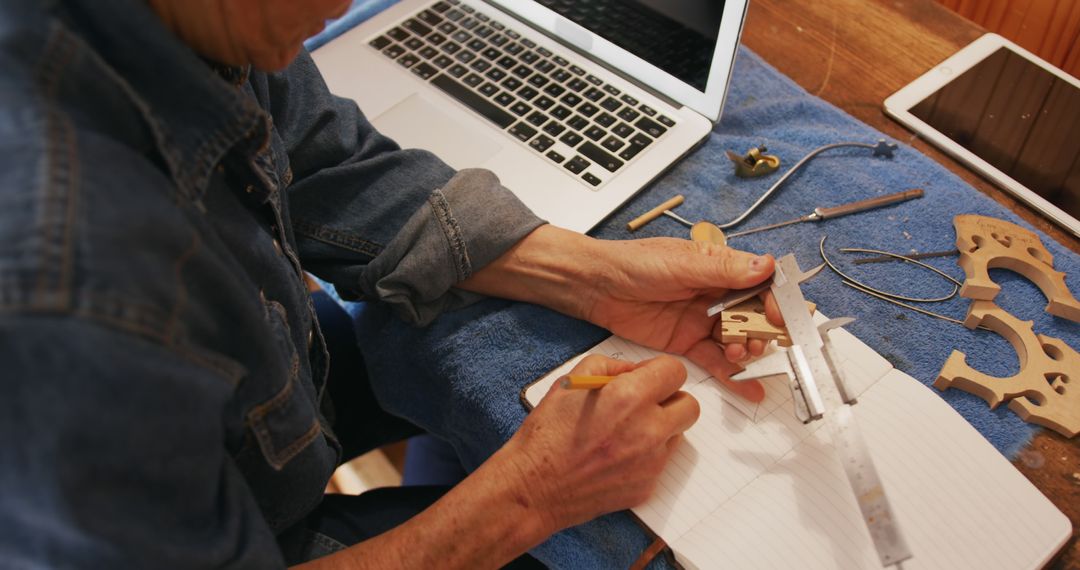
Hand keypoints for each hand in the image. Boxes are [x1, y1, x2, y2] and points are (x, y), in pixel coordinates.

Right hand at [499, 354, 698, 533]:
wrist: (535, 487)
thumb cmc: (548, 433)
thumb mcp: (572, 381)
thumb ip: (611, 366)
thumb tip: (636, 370)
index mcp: (630, 397)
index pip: (676, 372)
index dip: (660, 372)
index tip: (646, 378)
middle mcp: (648, 430)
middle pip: (689, 406)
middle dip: (671, 400)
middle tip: (644, 404)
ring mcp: (651, 463)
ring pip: (677, 435)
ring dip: (659, 429)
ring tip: (623, 433)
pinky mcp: (648, 487)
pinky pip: (660, 463)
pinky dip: (645, 456)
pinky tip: (615, 457)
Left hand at [578, 236, 779, 401]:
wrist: (598, 286)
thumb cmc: (636, 264)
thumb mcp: (682, 264)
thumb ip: (723, 271)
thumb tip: (765, 266)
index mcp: (720, 267)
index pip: (761, 283)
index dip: (775, 301)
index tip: (779, 317)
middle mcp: (717, 294)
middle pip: (754, 315)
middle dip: (763, 331)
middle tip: (757, 341)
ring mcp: (704, 320)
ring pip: (738, 339)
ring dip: (747, 350)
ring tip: (739, 354)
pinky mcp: (688, 343)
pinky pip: (716, 360)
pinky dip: (733, 375)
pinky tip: (749, 388)